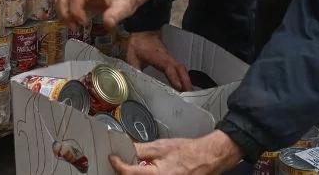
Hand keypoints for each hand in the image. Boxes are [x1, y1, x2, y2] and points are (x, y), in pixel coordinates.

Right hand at [56, 0, 152, 31]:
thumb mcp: (124, 8)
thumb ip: (115, 16)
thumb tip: (107, 26)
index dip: (75, 10)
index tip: (83, 23)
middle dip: (64, 13)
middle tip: (74, 27)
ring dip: (63, 14)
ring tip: (74, 27)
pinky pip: (64, 1)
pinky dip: (65, 13)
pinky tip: (74, 22)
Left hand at [109, 132, 241, 174]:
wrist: (205, 158)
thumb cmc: (187, 152)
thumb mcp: (160, 146)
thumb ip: (140, 149)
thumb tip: (125, 149)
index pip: (127, 173)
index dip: (117, 164)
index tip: (113, 158)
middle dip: (125, 171)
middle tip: (121, 162)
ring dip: (134, 173)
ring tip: (133, 165)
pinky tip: (145, 169)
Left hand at [126, 30, 192, 90]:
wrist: (142, 32)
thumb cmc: (138, 43)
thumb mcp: (132, 57)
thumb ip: (134, 70)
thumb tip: (134, 82)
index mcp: (157, 56)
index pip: (168, 67)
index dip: (174, 77)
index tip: (178, 86)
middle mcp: (166, 57)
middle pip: (180, 68)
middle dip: (186, 81)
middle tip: (189, 94)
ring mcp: (170, 57)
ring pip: (181, 68)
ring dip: (186, 79)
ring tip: (189, 92)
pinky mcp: (170, 59)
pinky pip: (179, 68)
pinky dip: (183, 76)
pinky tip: (184, 84)